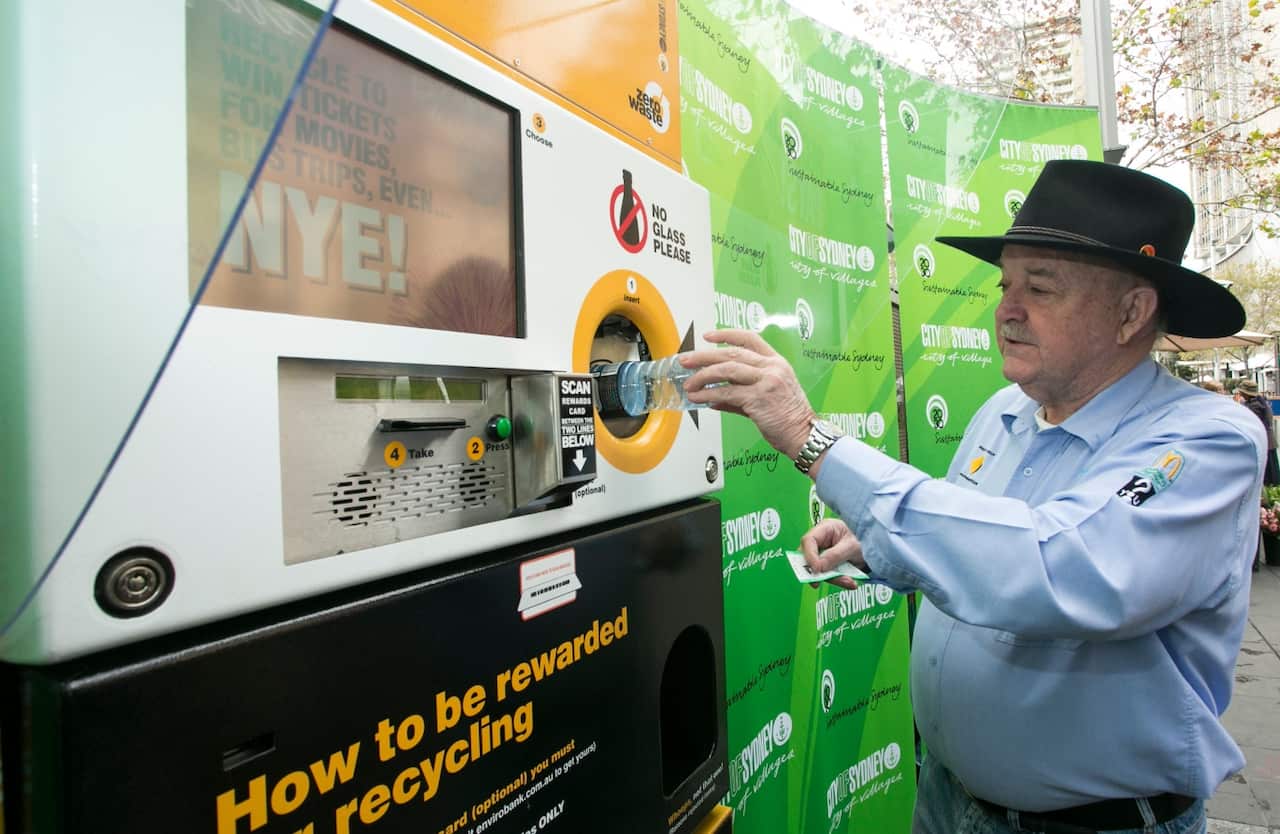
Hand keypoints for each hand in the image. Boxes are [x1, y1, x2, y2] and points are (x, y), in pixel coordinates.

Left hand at [681, 329, 815, 457]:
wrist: (803, 435)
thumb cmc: (788, 418)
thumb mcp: (767, 396)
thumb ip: (739, 394)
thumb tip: (714, 396)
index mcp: (776, 362)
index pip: (749, 339)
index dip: (726, 335)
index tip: (708, 336)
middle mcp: (772, 367)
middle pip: (731, 353)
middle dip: (704, 356)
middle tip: (686, 360)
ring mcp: (766, 381)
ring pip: (726, 369)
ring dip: (703, 376)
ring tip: (689, 384)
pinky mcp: (758, 398)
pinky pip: (726, 392)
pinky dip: (708, 394)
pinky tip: (698, 398)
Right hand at [800, 519, 866, 589]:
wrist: (880, 547)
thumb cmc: (867, 539)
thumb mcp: (852, 547)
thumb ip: (834, 556)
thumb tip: (818, 568)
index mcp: (826, 528)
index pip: (808, 541)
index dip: (809, 556)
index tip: (817, 570)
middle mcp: (822, 540)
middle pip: (810, 557)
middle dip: (820, 571)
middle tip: (827, 581)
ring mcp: (826, 552)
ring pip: (820, 569)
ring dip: (833, 578)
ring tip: (849, 582)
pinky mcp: (831, 564)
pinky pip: (829, 574)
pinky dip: (839, 580)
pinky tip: (851, 582)